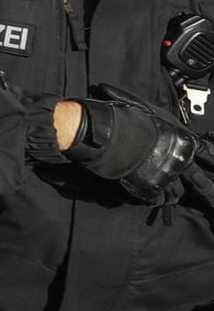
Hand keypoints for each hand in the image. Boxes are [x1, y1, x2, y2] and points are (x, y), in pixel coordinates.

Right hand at [61, 91, 205, 205]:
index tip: (212, 166)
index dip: (210, 160)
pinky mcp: (151, 188)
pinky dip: (153, 199)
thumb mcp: (148, 110)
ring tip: (168, 196)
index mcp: (184, 142)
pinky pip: (157, 200)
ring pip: (176, 193)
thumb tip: (150, 113)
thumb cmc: (125, 117)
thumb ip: (157, 119)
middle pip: (198, 180)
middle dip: (201, 187)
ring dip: (171, 194)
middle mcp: (181, 161)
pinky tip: (149, 196)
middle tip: (205, 195)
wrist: (108, 132)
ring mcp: (167, 176)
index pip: (208, 154)